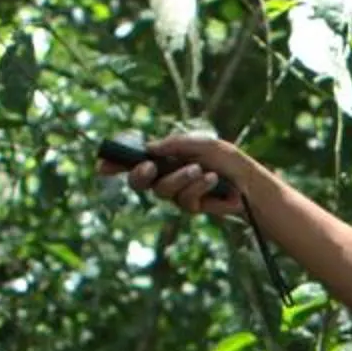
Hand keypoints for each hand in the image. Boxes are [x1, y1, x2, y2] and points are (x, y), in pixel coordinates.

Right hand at [105, 132, 259, 216]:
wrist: (250, 182)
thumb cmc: (227, 160)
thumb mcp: (201, 144)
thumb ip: (175, 145)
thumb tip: (150, 148)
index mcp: (166, 156)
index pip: (135, 160)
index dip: (116, 164)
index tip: (101, 166)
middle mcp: (166, 175)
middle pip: (138, 181)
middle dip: (139, 174)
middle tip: (149, 167)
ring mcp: (177, 192)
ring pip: (162, 190)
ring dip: (180, 178)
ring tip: (201, 170)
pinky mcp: (190, 206)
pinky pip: (183, 200)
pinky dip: (197, 187)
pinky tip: (211, 180)